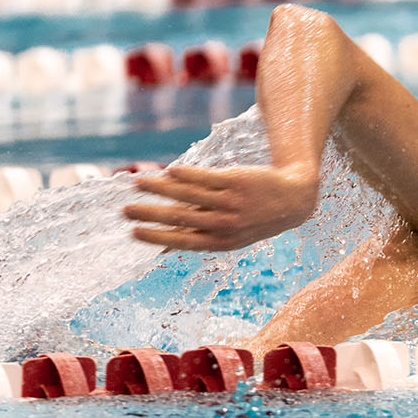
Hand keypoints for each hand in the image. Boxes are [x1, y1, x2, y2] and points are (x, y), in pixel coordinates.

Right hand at [123, 165, 318, 250]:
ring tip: (138, 182)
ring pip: (190, 195)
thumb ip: (197, 236)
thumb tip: (162, 248)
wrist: (292, 201)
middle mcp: (225, 224)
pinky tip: (170, 170)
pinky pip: (207, 178)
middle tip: (125, 210)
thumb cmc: (253, 219)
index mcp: (220, 241)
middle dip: (151, 214)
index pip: (182, 241)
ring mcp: (231, 202)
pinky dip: (187, 174)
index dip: (158, 238)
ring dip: (161, 188)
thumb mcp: (230, 235)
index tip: (133, 233)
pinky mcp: (237, 181)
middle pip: (181, 218)